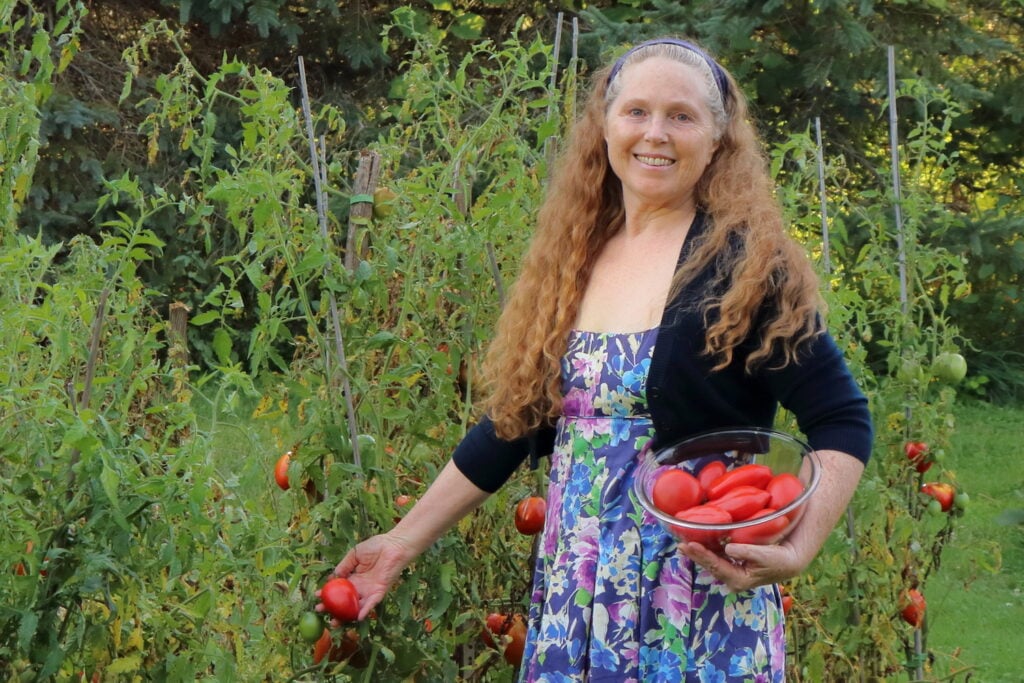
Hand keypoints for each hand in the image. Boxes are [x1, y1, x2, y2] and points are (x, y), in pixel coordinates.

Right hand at [318, 533, 416, 621]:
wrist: (394, 545)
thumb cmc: (376, 546)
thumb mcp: (354, 554)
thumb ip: (344, 566)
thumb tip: (332, 577)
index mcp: (354, 577)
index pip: (338, 589)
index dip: (328, 593)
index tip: (317, 597)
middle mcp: (360, 587)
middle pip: (344, 601)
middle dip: (332, 608)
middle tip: (320, 611)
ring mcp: (369, 591)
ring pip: (356, 607)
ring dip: (345, 615)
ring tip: (333, 622)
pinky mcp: (379, 592)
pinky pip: (371, 604)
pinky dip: (365, 611)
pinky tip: (357, 617)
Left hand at [678, 540, 805, 592]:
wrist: (788, 562)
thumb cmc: (778, 559)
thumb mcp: (764, 555)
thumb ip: (746, 552)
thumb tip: (728, 548)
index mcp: (739, 580)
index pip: (716, 566)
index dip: (702, 555)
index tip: (690, 545)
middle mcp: (732, 579)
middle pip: (710, 565)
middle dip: (695, 555)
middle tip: (680, 545)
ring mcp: (732, 573)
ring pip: (711, 562)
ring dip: (698, 553)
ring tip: (683, 545)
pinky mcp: (733, 565)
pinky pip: (716, 557)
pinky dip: (707, 549)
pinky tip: (697, 542)